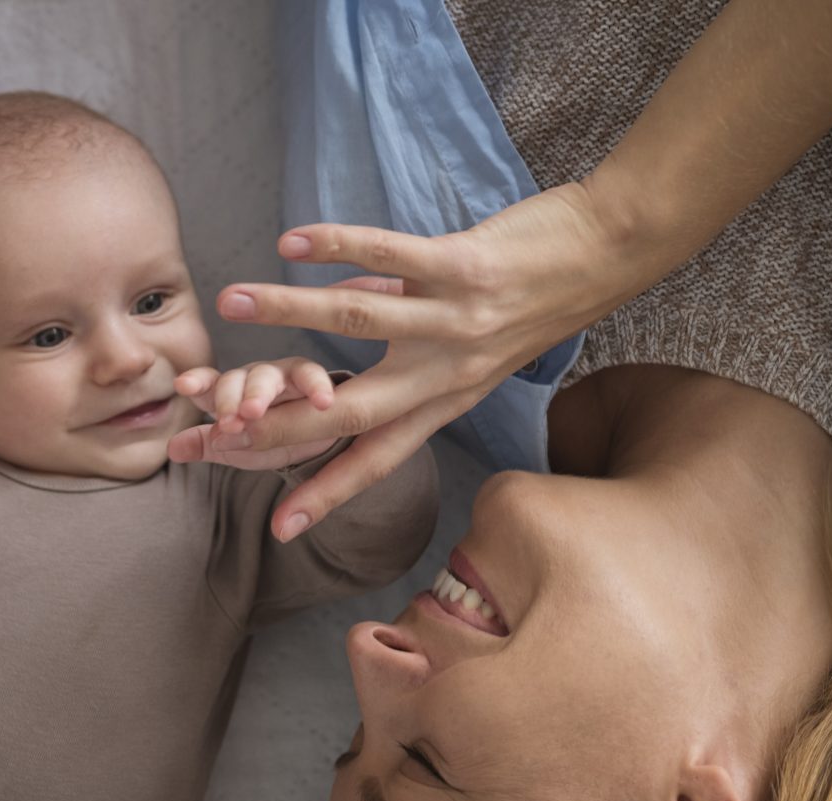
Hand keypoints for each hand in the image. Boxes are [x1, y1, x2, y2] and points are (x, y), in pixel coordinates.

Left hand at [168, 358, 340, 471]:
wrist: (315, 440)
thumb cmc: (268, 439)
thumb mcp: (235, 448)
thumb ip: (206, 446)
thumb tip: (173, 448)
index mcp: (229, 393)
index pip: (209, 386)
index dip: (196, 384)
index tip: (184, 386)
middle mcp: (252, 379)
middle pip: (236, 381)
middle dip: (228, 399)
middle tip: (225, 421)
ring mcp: (282, 376)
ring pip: (267, 378)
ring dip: (258, 393)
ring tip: (252, 412)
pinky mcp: (313, 380)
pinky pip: (313, 379)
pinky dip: (317, 387)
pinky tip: (321, 402)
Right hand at [207, 182, 639, 532]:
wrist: (614, 251)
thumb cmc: (542, 294)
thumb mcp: (474, 340)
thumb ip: (403, 332)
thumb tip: (338, 313)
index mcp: (448, 398)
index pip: (378, 457)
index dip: (329, 493)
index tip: (282, 527)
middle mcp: (448, 371)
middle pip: (352, 408)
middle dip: (281, 421)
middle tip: (218, 429)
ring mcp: (456, 320)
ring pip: (355, 325)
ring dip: (286, 311)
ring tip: (230, 300)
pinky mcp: (464, 267)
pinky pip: (389, 258)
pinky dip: (336, 247)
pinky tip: (291, 242)